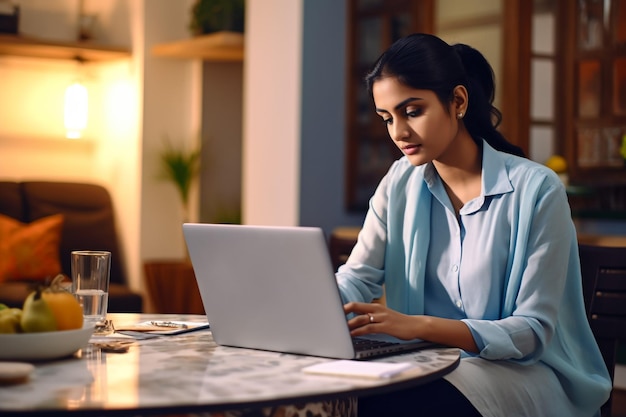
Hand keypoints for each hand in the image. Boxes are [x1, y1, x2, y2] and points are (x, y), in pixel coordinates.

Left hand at [344, 302, 478, 351]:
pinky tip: (353, 334)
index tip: (333, 311)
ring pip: (361, 318)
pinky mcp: (386, 326)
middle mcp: (377, 310)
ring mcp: (381, 317)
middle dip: (343, 311)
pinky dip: (359, 331)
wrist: (415, 325)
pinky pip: (369, 328)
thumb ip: (370, 317)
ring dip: (349, 323)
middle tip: (332, 317)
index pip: (356, 304)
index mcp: (375, 307)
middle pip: (356, 306)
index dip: (344, 307)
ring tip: (339, 328)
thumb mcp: (383, 317)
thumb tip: (355, 320)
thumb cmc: (397, 322)